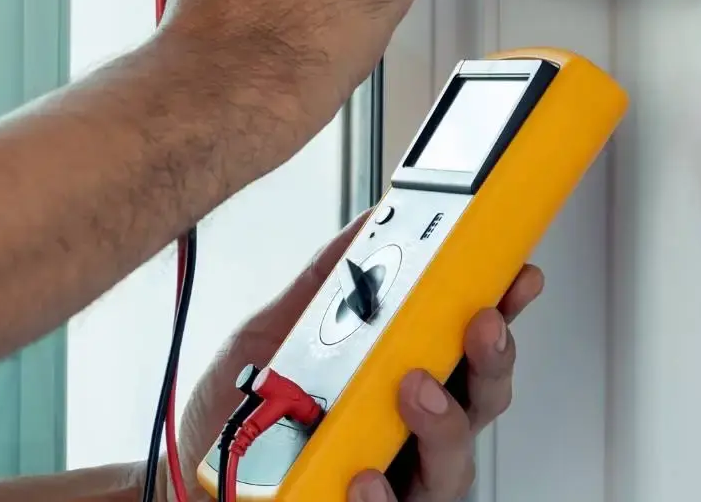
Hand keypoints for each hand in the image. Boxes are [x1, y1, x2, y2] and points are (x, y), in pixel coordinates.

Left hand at [169, 215, 543, 501]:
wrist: (184, 477)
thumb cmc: (239, 414)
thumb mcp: (275, 332)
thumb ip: (325, 285)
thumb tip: (370, 225)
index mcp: (398, 379)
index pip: (465, 345)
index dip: (501, 309)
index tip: (516, 274)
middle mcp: (407, 433)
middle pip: (480, 402)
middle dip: (491, 359)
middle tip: (478, 323)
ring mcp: (393, 482)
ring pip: (453, 465)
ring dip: (444, 423)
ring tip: (415, 389)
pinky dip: (381, 495)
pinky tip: (365, 474)